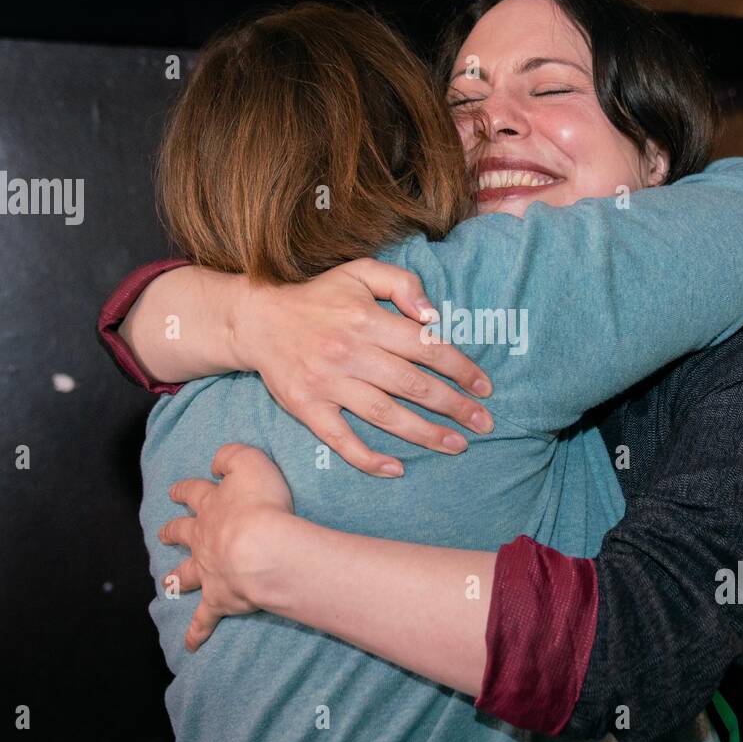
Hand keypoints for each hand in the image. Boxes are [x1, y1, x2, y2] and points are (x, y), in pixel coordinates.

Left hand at [158, 443, 293, 651]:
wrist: (261, 548)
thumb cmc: (261, 504)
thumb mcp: (250, 462)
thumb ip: (231, 456)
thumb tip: (216, 463)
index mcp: (210, 506)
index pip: (194, 493)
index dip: (185, 490)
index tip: (175, 490)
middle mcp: (203, 539)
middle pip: (182, 533)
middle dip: (173, 532)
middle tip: (163, 533)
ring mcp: (208, 571)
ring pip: (186, 574)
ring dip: (177, 577)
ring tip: (167, 582)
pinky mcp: (218, 599)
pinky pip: (205, 619)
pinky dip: (197, 632)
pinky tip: (190, 645)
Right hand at [233, 258, 495, 477]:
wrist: (258, 320)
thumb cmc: (318, 297)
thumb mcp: (360, 272)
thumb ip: (402, 284)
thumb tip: (433, 317)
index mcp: (368, 320)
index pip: (426, 348)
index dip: (461, 369)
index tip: (484, 388)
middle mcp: (350, 353)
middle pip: (413, 386)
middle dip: (455, 407)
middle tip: (484, 424)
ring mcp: (328, 384)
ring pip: (385, 415)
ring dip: (424, 434)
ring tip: (456, 446)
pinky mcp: (307, 408)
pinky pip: (340, 440)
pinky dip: (368, 458)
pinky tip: (395, 469)